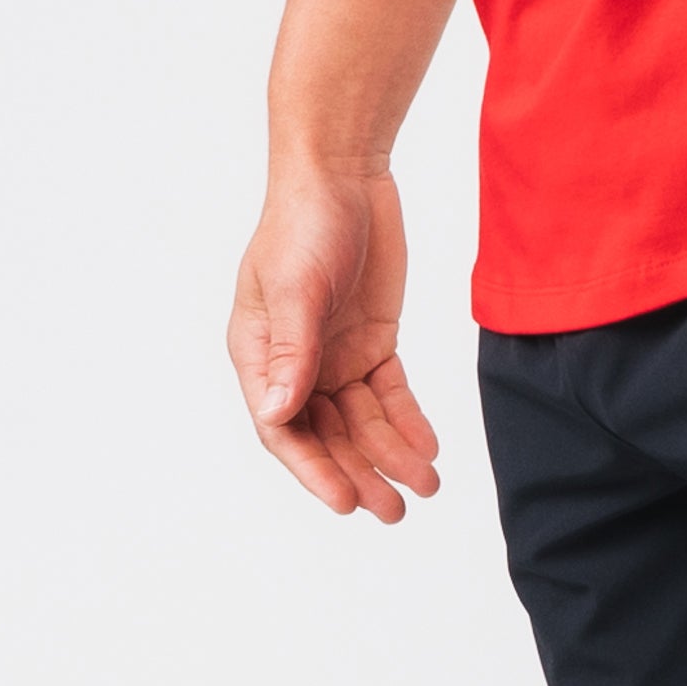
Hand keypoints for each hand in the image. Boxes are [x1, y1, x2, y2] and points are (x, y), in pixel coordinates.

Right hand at [230, 160, 444, 517]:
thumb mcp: (296, 286)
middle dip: (359, 473)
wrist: (344, 174)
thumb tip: (275, 411)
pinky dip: (408, 421)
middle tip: (393, 511)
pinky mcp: (372, 341)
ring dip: (390, 454)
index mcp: (258, 354)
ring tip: (424, 487)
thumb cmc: (303, 221)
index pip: (282, 428)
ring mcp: (334, 354)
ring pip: (362, 421)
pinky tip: (428, 447)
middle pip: (326, 435)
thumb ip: (291, 351)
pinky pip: (390, 394)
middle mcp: (295, 363)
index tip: (346, 501)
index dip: (313, 470)